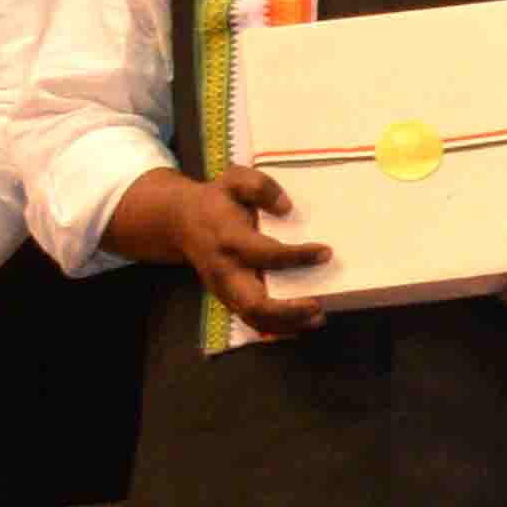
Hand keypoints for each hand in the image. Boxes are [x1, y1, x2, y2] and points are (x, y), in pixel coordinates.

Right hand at [114, 159, 328, 327]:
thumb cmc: (217, 200)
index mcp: (229, 239)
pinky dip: (277, 327)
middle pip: (254, 302)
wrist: (180, 221)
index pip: (265, 254)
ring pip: (253, 318)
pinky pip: (250, 320)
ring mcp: (223, 289)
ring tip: (318, 317)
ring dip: (287, 324)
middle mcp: (225, 270)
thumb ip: (260, 186)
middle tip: (318, 305)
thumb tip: (286, 207)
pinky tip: (302, 323)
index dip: (297, 256)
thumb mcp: (235, 179)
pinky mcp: (226, 298)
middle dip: (288, 309)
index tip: (326, 252)